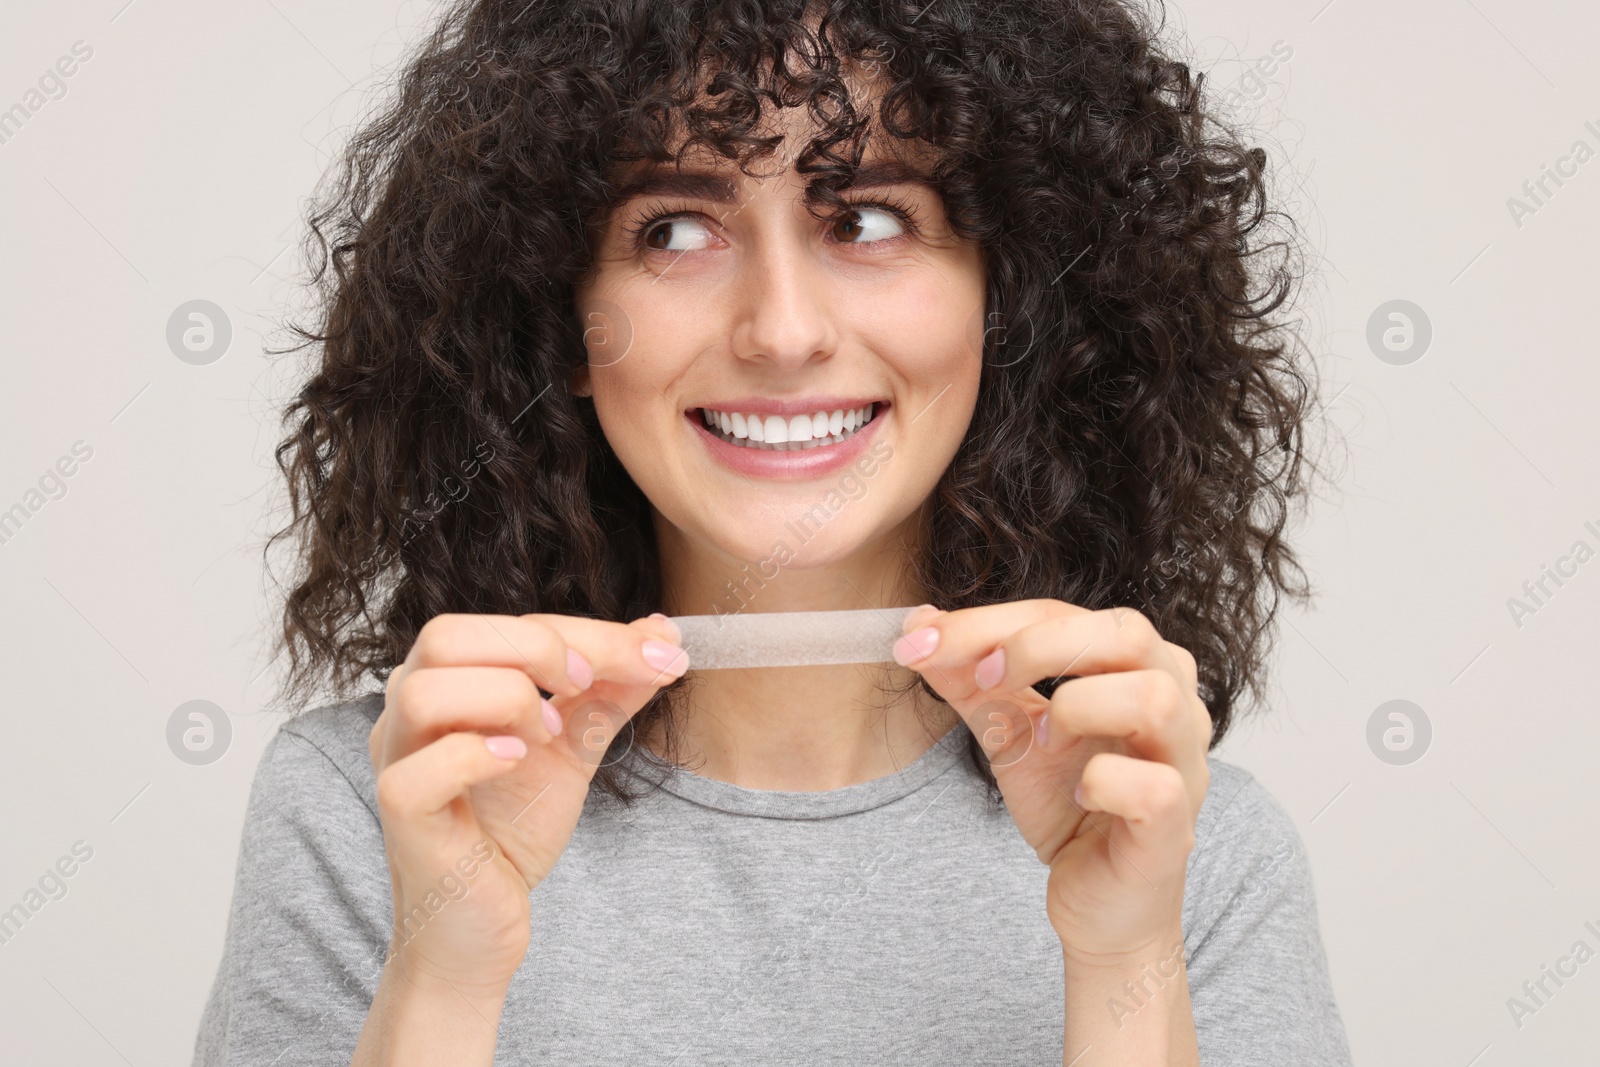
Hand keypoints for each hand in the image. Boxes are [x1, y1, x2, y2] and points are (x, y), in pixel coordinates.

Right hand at [368, 611, 687, 992]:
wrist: (483, 927)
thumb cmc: (510, 832)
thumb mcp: (572, 748)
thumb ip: (610, 693)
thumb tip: (662, 636)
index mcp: (445, 684)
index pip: (504, 627)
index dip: (584, 631)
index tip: (653, 651)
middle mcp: (406, 715)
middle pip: (445, 636)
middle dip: (534, 649)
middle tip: (584, 686)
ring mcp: (396, 764)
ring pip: (423, 691)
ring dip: (504, 699)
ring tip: (546, 736)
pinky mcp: (402, 817)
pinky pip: (419, 771)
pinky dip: (476, 756)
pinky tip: (518, 764)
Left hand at [893, 600, 1210, 964]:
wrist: (1098, 901)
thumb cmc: (1068, 805)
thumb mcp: (1009, 730)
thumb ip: (970, 680)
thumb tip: (918, 626)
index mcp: (1135, 666)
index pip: (1069, 614)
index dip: (992, 621)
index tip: (923, 639)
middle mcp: (1174, 704)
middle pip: (1128, 633)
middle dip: (1040, 644)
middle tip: (983, 677)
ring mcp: (1183, 765)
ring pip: (1154, 698)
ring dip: (1078, 707)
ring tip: (1043, 740)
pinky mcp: (1174, 827)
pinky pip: (1155, 787)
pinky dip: (1106, 781)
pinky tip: (1080, 792)